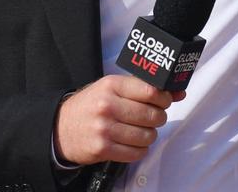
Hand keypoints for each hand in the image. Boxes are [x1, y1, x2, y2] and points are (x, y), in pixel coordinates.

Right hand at [53, 75, 185, 165]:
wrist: (59, 128)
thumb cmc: (90, 106)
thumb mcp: (112, 89)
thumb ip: (143, 88)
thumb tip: (178, 92)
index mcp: (111, 86)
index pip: (151, 91)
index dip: (164, 98)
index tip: (164, 101)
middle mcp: (108, 106)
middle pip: (152, 115)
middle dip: (158, 118)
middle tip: (151, 118)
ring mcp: (104, 128)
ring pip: (147, 135)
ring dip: (149, 135)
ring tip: (139, 131)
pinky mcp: (102, 148)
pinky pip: (136, 152)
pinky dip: (139, 150)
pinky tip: (131, 143)